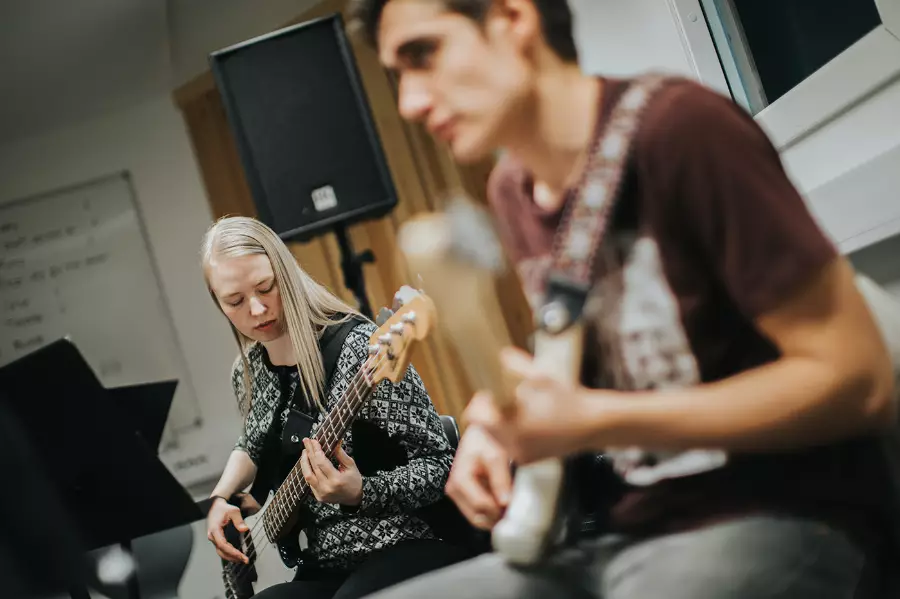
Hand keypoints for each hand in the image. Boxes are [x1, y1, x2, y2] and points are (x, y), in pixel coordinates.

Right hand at [206, 496, 250, 563]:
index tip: (241, 556)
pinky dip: (229, 554)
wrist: (215, 505)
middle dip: (233, 557)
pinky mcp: (216, 539)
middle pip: (221, 551)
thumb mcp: (233, 511)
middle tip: (245, 560)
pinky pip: (221, 549)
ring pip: (221, 552)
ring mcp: (213, 538)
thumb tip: (245, 529)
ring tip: (242, 560)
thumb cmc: (223, 508)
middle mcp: (212, 536)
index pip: (223, 545)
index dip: (232, 552)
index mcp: (215, 530)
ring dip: (231, 557)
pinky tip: (236, 555)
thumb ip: (239, 520)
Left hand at [300, 438, 362, 505]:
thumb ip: (341, 454)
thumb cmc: (354, 482)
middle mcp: (327, 487)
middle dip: (309, 452)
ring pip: (307, 475)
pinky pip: (309, 482)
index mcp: (336, 479)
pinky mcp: (318, 496)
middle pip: (314, 466)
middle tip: (307, 442)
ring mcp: (321, 493)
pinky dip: (307, 471)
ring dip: (304, 462)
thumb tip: (335, 442)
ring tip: (304, 452)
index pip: (321, 462)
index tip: (314, 441)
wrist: (354, 498)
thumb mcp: (351, 466)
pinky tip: (307, 463)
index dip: (316, 450)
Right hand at [445, 421, 512, 529]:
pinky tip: (502, 503)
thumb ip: (500, 480)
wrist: (477, 434)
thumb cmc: (485, 441)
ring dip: (494, 516)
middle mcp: (454, 490)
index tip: (515, 507)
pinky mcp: (463, 497)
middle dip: (496, 517)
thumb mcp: (496, 456)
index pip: (480, 505)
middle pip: (477, 517)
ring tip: (510, 506)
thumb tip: (505, 503)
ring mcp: (457, 495)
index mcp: (460, 480)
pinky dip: (491, 512)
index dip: (499, 510)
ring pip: (477, 518)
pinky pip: (478, 512)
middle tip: (515, 510)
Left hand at [465, 347, 597, 463]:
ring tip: (519, 412)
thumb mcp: (541, 376)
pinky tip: (529, 425)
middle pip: (483, 428)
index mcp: (511, 424)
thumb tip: (503, 354)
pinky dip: (512, 436)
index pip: (476, 417)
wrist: (592, 423)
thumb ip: (517, 364)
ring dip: (499, 425)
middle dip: (489, 413)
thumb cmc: (567, 399)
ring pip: (495, 438)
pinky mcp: (527, 460)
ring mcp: (519, 454)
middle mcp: (512, 444)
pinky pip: (508, 447)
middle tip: (502, 401)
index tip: (489, 395)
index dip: (480, 404)